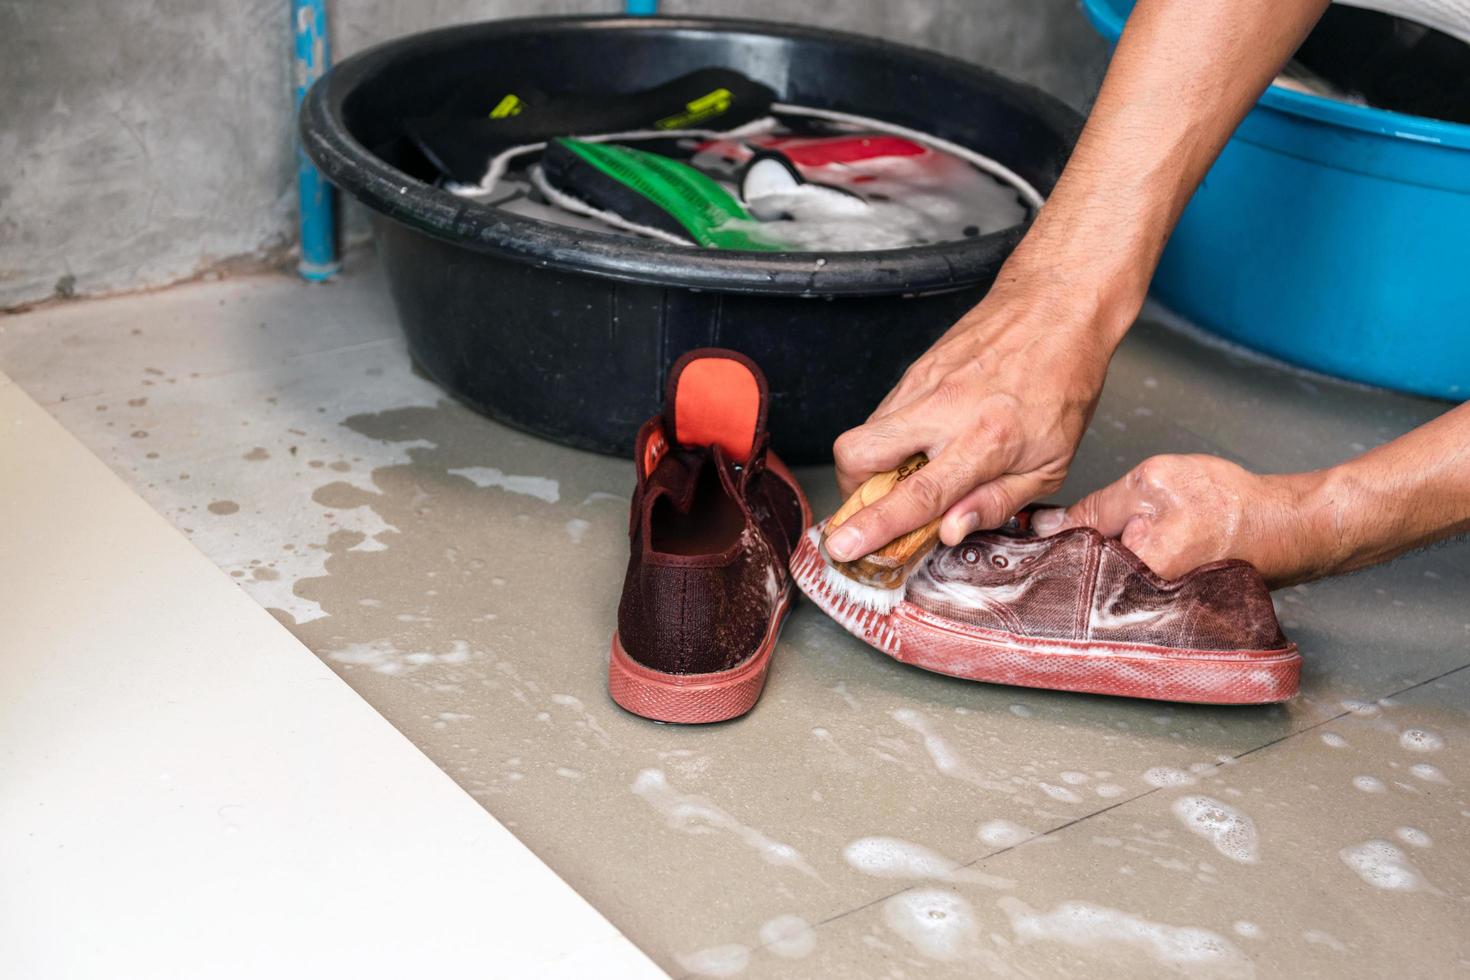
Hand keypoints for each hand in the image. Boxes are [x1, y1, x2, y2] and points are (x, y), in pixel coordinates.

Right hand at [825, 267, 1130, 562]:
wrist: (1056, 308)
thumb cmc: (1062, 383)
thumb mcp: (1051, 464)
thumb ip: (996, 502)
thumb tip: (950, 532)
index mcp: (985, 440)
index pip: (917, 492)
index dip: (875, 525)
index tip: (844, 545)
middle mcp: (944, 409)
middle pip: (858, 454)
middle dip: (851, 491)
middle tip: (874, 508)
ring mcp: (922, 386)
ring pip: (863, 433)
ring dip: (872, 467)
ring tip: (910, 475)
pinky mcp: (914, 370)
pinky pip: (883, 415)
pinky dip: (891, 439)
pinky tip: (924, 442)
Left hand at [1030, 454, 1331, 585]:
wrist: (1288, 527)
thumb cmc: (1231, 505)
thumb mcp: (1152, 484)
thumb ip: (1094, 507)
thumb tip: (1044, 526)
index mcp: (1130, 577)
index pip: (1062, 568)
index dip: (1038, 551)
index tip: (1011, 544)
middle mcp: (1138, 610)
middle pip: (1077, 585)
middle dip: (1060, 563)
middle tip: (1050, 543)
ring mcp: (1150, 616)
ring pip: (1098, 588)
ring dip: (1086, 567)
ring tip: (1097, 549)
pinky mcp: (1161, 612)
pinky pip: (1120, 594)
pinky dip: (1111, 575)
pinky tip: (1116, 557)